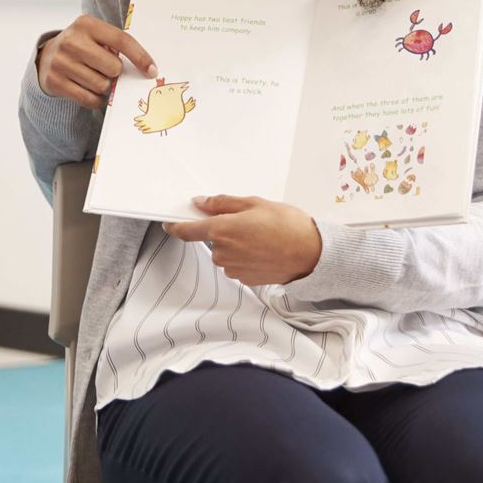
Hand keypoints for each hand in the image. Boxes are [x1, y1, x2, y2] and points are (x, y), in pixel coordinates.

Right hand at [37, 14, 155, 108]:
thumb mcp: (95, 35)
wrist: (47, 57)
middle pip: (113, 68)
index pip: (121, 40)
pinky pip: (89, 99)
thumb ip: (116, 45)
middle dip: (115, 73)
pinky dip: (95, 99)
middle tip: (106, 70)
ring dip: (104, 86)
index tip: (152, 71)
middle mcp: (71, 41)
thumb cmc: (82, 46)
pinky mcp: (55, 81)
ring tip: (93, 77)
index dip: (140, 57)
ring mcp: (61, 62)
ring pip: (102, 85)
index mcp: (86, 24)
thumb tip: (146, 69)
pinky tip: (89, 89)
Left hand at [165, 196, 322, 286]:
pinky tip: (264, 250)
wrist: (311, 254)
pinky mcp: (244, 279)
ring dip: (236, 245)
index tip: (171, 223)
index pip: (187, 231)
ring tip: (261, 237)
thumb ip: (223, 204)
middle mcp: (223, 252)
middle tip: (248, 222)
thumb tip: (201, 203)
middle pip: (211, 240)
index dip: (176, 226)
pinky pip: (237, 265)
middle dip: (224, 231)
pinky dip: (246, 257)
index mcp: (221, 230)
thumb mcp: (254, 204)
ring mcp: (233, 268)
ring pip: (225, 253)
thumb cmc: (288, 226)